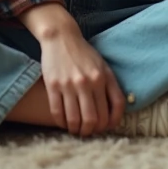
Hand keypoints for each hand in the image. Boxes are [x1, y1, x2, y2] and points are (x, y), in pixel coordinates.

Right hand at [20, 4, 125, 136]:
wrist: (61, 37)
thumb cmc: (84, 53)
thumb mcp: (103, 66)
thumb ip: (110, 86)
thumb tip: (115, 112)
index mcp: (103, 77)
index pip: (114, 108)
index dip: (111, 123)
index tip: (106, 127)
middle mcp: (87, 82)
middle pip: (93, 119)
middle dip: (91, 131)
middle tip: (88, 131)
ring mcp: (69, 84)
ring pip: (75, 119)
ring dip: (76, 130)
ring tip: (76, 130)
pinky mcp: (53, 85)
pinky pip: (57, 112)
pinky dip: (61, 122)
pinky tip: (63, 122)